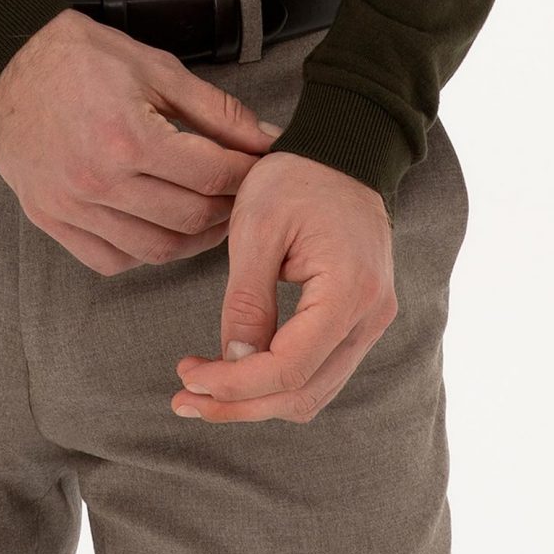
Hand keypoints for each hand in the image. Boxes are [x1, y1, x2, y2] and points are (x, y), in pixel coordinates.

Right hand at [0, 10, 284, 273]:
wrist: (6, 62)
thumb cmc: (77, 56)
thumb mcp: (155, 67)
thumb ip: (215, 109)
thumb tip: (263, 139)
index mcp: (129, 137)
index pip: (211, 175)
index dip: (246, 174)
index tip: (260, 167)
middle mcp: (99, 181)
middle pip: (189, 219)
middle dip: (228, 208)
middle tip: (241, 193)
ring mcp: (71, 206)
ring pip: (154, 250)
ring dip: (193, 240)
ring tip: (208, 215)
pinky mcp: (50, 218)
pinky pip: (109, 260)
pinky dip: (142, 254)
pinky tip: (157, 229)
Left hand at [171, 150, 397, 423]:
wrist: (341, 150)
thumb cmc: (296, 178)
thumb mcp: (258, 228)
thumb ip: (246, 301)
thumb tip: (231, 365)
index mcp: (349, 290)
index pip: (289, 368)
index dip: (234, 385)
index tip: (187, 379)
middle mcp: (370, 316)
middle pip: (303, 394)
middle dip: (239, 404)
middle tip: (182, 397)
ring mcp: (370, 321)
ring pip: (312, 392)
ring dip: (256, 400)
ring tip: (201, 389)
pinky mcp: (359, 320)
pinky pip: (319, 370)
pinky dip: (276, 381)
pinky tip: (236, 369)